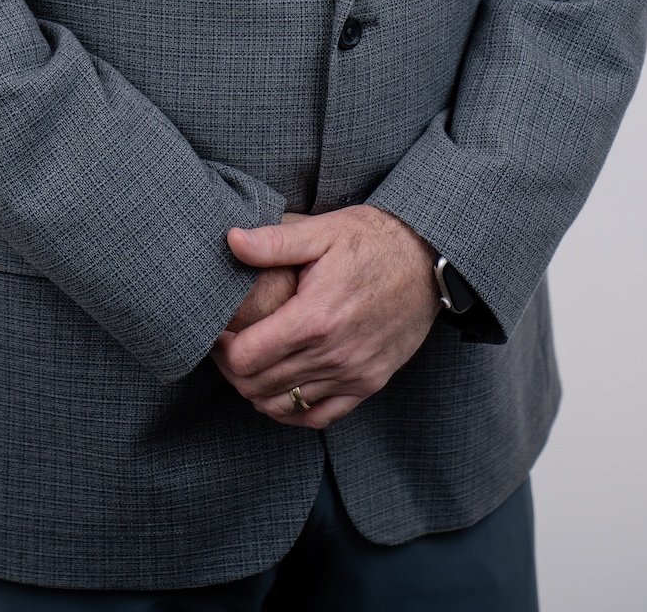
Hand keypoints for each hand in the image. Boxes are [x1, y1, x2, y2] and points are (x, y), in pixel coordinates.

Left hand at [211, 207, 439, 428]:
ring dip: (257, 390)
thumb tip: (231, 240)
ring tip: (249, 364)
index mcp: (315, 317)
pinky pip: (319, 416)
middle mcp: (333, 353)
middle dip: (232, 369)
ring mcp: (353, 373)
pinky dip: (292, 410)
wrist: (427, 258)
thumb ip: (274, 242)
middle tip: (226, 347)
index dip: (222, 347)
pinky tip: (280, 389)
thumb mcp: (323, 231)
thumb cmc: (372, 239)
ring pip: (284, 405)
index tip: (218, 330)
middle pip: (258, 385)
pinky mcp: (369, 383)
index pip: (247, 356)